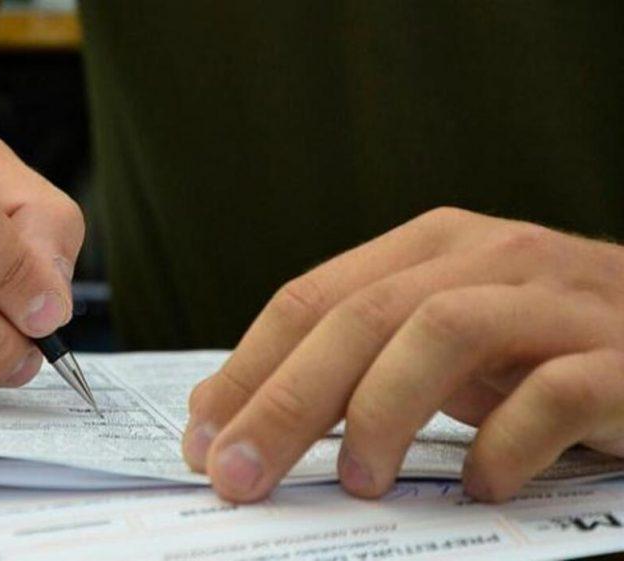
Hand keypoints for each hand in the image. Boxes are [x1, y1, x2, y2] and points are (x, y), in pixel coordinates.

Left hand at [183, 207, 623, 502]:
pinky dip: (506, 443)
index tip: (200, 441)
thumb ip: (350, 363)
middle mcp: (486, 256)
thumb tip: (231, 414)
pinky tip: (482, 486)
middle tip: (239, 477)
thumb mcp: (434, 343)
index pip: (310, 299)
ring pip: (444, 330)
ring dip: (383, 409)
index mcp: (427, 248)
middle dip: (284, 401)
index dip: (246, 370)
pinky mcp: (622, 356)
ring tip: (357, 481)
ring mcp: (555, 298)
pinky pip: (555, 392)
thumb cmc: (538, 345)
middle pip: (360, 318)